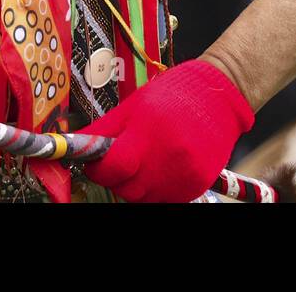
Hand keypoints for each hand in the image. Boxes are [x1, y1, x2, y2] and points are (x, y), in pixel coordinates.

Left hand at [74, 58, 253, 201]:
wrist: (217, 98)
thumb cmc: (172, 95)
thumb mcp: (134, 105)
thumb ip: (105, 130)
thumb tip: (79, 147)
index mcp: (147, 131)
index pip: (112, 168)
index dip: (98, 169)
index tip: (95, 163)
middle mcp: (167, 157)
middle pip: (126, 188)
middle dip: (115, 178)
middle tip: (118, 162)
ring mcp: (183, 175)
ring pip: (144, 198)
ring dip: (136, 185)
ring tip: (142, 162)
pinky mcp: (196, 187)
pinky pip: (164, 199)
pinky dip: (156, 189)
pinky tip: (159, 168)